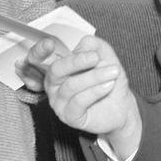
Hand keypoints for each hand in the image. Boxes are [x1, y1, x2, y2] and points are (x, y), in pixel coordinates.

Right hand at [16, 36, 141, 159]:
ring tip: (113, 72)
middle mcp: (53, 84)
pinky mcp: (69, 116)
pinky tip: (108, 85)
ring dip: (94, 77)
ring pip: (71, 85)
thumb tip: (83, 44)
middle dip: (76, 61)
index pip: (38, 58)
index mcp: (57, 67)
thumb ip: (94, 45)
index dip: (39, 51)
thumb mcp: (105, 56)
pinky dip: (96, 91)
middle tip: (96, 57)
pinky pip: (78, 102)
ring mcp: (59, 102)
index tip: (49, 43)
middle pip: (55, 70)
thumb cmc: (108, 80)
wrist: (122, 106)